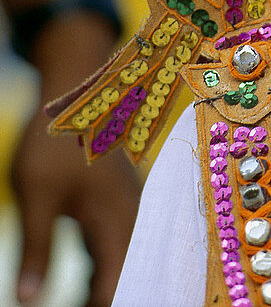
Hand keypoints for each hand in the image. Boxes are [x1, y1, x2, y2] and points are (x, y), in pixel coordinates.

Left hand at [11, 14, 139, 306]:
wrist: (75, 93)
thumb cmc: (55, 144)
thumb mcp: (37, 198)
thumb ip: (38, 251)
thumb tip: (30, 301)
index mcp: (116, 218)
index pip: (120, 284)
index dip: (111, 306)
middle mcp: (130, 215)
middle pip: (127, 275)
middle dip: (113, 298)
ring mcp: (125, 208)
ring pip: (123, 262)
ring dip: (106, 289)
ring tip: (82, 306)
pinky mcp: (114, 203)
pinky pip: (115, 247)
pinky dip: (103, 272)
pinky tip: (86, 286)